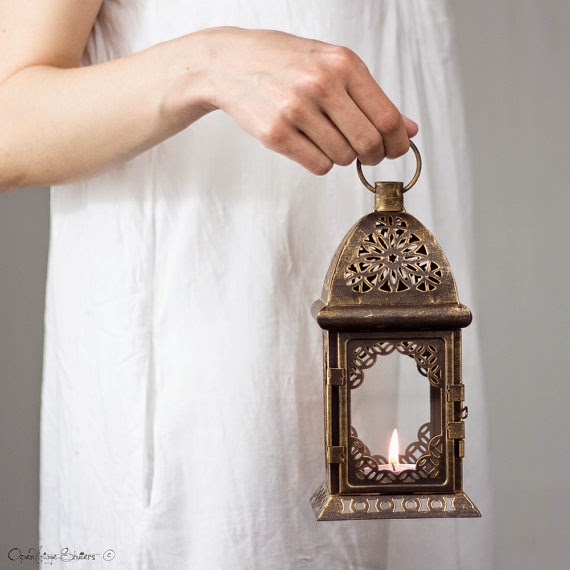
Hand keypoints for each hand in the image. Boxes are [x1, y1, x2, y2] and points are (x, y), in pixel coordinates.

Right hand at [200, 28, 417, 174]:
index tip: (394, 150)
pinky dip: (320, 163)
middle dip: (372, 156)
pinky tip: (309, 145)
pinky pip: (318, 166)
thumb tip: (409, 129)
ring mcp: (296, 110)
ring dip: (341, 157)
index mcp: (343, 64)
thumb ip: (371, 97)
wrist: (230, 63)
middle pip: (368, 143)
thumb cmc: (285, 63)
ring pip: (343, 158)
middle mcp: (321, 85)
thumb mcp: (332, 65)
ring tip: (325, 138)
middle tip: (365, 155)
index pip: (387, 117)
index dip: (397, 142)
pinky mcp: (276, 134)